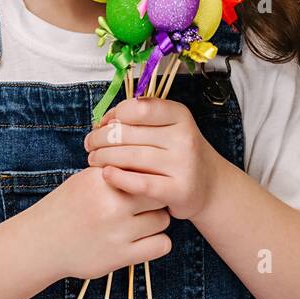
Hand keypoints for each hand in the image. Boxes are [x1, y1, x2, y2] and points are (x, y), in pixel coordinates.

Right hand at [30, 167, 171, 280]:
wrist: (42, 242)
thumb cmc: (69, 206)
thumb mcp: (87, 179)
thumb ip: (118, 170)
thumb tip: (154, 161)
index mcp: (102, 179)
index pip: (145, 169)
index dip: (148, 175)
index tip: (145, 181)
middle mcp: (110, 204)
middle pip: (158, 193)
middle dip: (155, 197)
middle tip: (146, 202)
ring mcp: (116, 232)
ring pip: (163, 219)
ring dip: (156, 220)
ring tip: (140, 221)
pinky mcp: (120, 256)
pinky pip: (161, 245)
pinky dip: (158, 242)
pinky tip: (144, 239)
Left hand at [84, 96, 224, 220]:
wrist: (210, 185)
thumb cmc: (177, 153)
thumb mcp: (167, 128)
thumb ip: (139, 120)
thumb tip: (103, 120)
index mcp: (180, 115)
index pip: (138, 107)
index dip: (114, 114)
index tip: (103, 124)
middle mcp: (185, 137)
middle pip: (129, 133)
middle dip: (102, 138)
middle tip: (90, 144)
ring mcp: (184, 165)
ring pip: (131, 157)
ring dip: (104, 157)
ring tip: (93, 159)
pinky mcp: (179, 190)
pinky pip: (140, 183)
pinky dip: (118, 178)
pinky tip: (106, 174)